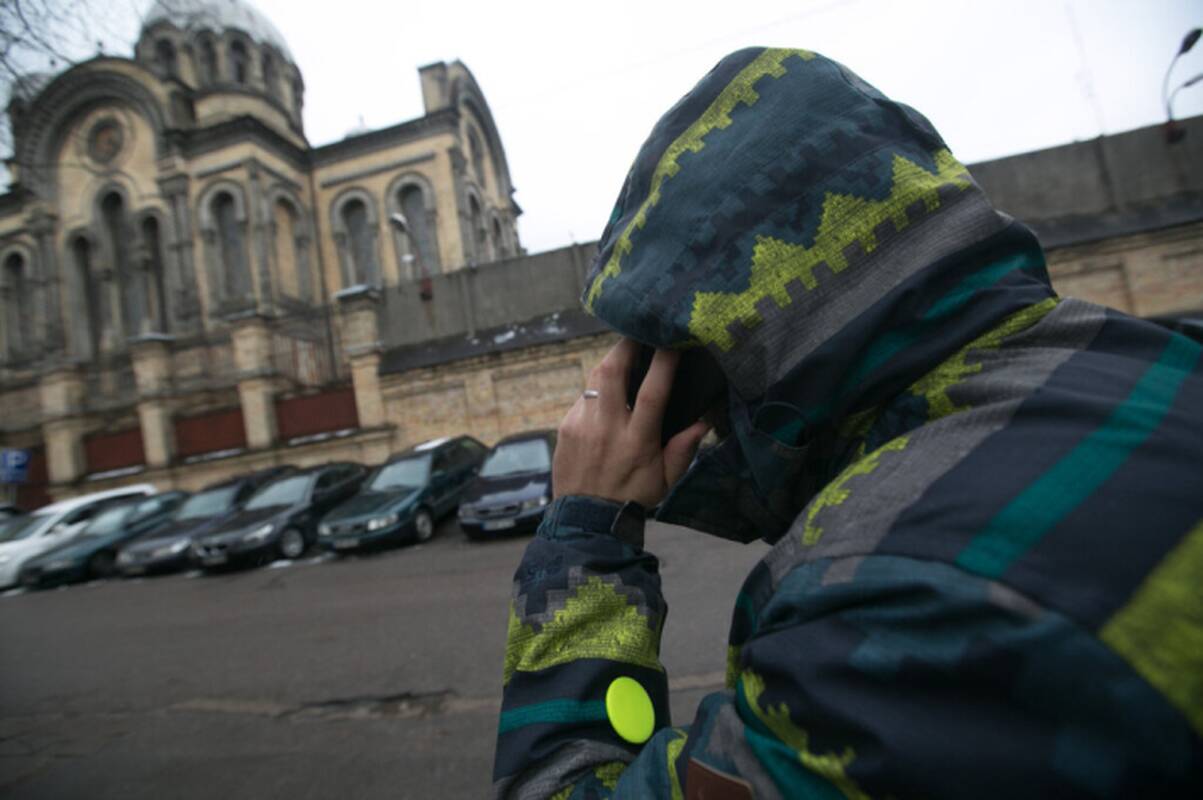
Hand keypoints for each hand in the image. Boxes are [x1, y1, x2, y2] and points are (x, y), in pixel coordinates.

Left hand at [553, 339, 710, 507]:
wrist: (585, 518)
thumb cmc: (631, 496)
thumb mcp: (666, 481)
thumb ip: (684, 450)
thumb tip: (704, 422)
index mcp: (637, 441)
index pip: (651, 393)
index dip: (663, 363)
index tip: (672, 341)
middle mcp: (607, 428)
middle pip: (612, 371)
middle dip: (625, 345)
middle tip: (638, 330)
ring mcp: (582, 425)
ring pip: (594, 378)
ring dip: (610, 361)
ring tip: (624, 354)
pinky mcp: (565, 426)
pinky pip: (583, 397)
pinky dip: (597, 390)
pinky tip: (606, 394)